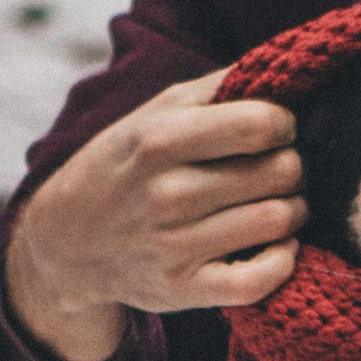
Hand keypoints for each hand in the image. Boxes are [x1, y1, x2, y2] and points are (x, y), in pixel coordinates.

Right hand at [0, 69, 304, 360]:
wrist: (66, 243)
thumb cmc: (123, 167)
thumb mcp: (152, 114)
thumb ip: (215, 89)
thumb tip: (282, 71)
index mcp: (159, 140)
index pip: (260, 124)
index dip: (285, 123)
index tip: (277, 130)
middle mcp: (167, 194)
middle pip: (279, 172)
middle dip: (292, 165)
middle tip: (280, 168)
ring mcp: (175, 246)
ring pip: (279, 221)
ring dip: (294, 209)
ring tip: (278, 202)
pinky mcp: (184, 289)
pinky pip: (263, 279)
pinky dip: (284, 260)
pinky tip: (276, 245)